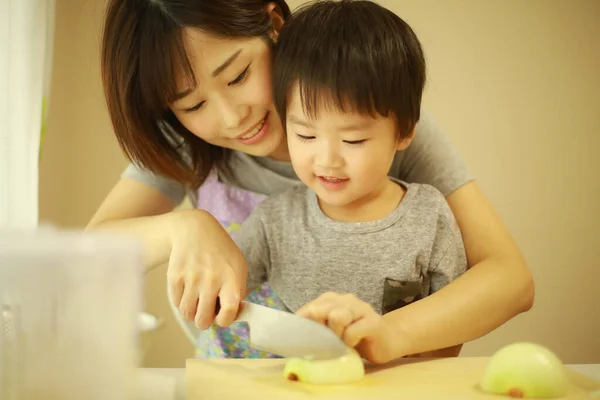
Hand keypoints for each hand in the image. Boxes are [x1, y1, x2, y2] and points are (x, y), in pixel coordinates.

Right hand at [166, 209, 246, 329]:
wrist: (195, 230)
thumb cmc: (220, 252)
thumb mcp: (238, 267)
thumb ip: (238, 291)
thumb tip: (232, 316)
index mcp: (232, 278)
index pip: (229, 312)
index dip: (224, 320)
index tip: (221, 317)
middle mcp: (212, 279)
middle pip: (203, 320)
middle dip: (204, 320)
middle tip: (205, 312)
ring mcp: (192, 277)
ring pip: (187, 314)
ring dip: (191, 312)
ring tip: (196, 301)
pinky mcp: (175, 276)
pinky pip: (176, 303)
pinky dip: (181, 301)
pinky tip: (188, 289)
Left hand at [296, 292, 395, 363]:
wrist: (386, 341)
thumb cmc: (353, 338)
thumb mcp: (331, 332)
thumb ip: (316, 329)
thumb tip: (295, 339)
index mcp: (330, 300)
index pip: (307, 310)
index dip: (304, 326)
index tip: (306, 341)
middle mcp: (345, 299)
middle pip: (319, 310)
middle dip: (318, 329)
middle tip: (325, 342)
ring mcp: (361, 308)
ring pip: (337, 317)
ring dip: (336, 335)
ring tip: (341, 343)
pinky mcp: (374, 321)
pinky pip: (353, 331)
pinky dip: (349, 342)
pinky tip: (354, 344)